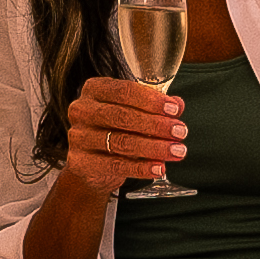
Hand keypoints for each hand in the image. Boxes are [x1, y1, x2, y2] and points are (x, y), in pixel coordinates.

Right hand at [58, 75, 190, 201]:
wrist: (90, 164)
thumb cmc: (114, 129)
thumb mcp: (134, 113)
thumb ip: (155, 107)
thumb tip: (178, 104)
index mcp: (94, 90)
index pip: (124, 91)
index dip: (151, 100)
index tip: (174, 110)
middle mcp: (82, 110)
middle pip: (122, 116)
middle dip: (155, 124)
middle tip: (180, 131)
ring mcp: (79, 137)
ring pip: (121, 142)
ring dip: (153, 147)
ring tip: (176, 151)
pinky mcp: (81, 162)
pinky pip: (115, 165)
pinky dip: (141, 168)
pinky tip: (159, 167)